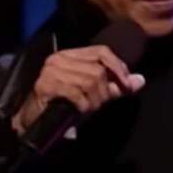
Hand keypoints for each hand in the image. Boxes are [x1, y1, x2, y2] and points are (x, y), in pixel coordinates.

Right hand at [11, 45, 144, 134]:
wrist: (33, 121)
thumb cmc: (64, 106)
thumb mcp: (93, 95)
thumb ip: (115, 87)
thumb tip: (140, 80)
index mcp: (71, 55)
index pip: (101, 51)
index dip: (117, 66)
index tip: (126, 84)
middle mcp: (60, 58)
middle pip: (98, 69)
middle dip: (104, 91)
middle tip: (98, 105)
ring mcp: (51, 70)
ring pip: (89, 81)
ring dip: (94, 100)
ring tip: (88, 109)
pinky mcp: (45, 85)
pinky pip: (76, 93)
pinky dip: (82, 105)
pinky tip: (79, 110)